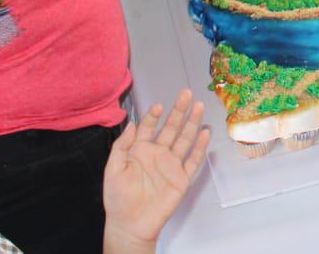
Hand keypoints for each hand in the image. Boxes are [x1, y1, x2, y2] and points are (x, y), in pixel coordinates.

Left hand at [102, 90, 209, 251]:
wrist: (131, 224)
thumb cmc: (118, 198)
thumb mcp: (113, 169)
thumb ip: (121, 146)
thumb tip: (131, 123)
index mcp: (140, 151)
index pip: (148, 127)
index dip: (153, 116)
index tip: (158, 105)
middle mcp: (157, 154)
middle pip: (170, 128)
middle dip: (178, 111)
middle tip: (186, 94)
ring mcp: (171, 165)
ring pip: (184, 139)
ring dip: (192, 123)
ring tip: (198, 106)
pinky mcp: (181, 178)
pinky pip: (193, 160)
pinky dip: (200, 147)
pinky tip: (205, 133)